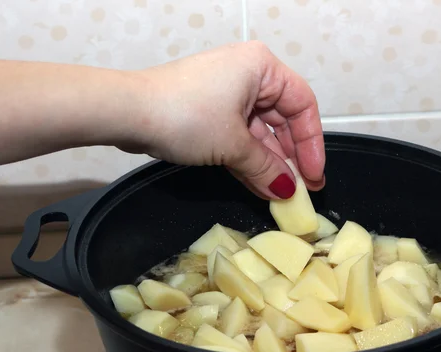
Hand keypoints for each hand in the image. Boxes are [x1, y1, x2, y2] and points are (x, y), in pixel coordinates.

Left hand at [135, 41, 325, 199]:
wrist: (126, 112)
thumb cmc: (186, 116)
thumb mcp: (234, 145)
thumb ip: (267, 169)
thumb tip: (287, 192)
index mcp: (262, 68)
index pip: (302, 105)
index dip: (312, 144)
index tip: (314, 176)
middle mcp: (248, 75)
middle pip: (282, 119)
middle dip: (290, 157)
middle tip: (301, 190)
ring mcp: (227, 93)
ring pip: (260, 132)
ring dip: (269, 164)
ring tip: (281, 195)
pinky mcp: (210, 111)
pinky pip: (239, 137)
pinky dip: (249, 160)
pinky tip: (260, 186)